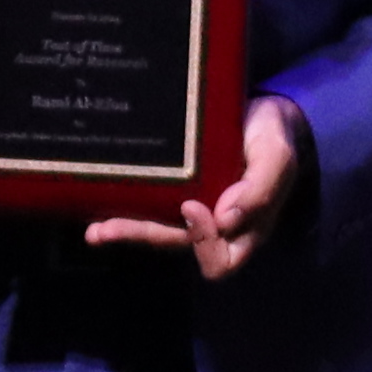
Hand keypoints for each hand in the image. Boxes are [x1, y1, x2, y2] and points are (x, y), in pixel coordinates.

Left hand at [91, 93, 306, 280]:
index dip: (204, 241)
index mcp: (246, 227)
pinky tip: (96, 215)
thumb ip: (260, 188)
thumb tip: (226, 220)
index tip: (192, 205)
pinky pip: (147, 211)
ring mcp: (191, 212)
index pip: (223, 257)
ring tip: (96, 229)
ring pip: (157, 233)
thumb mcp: (275, 157)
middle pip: (178, 246)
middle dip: (144, 236)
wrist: (260, 114)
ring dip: (126, 231)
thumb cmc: (271, 137)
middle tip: (112, 226)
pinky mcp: (173, 194)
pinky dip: (122, 215)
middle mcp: (215, 227)